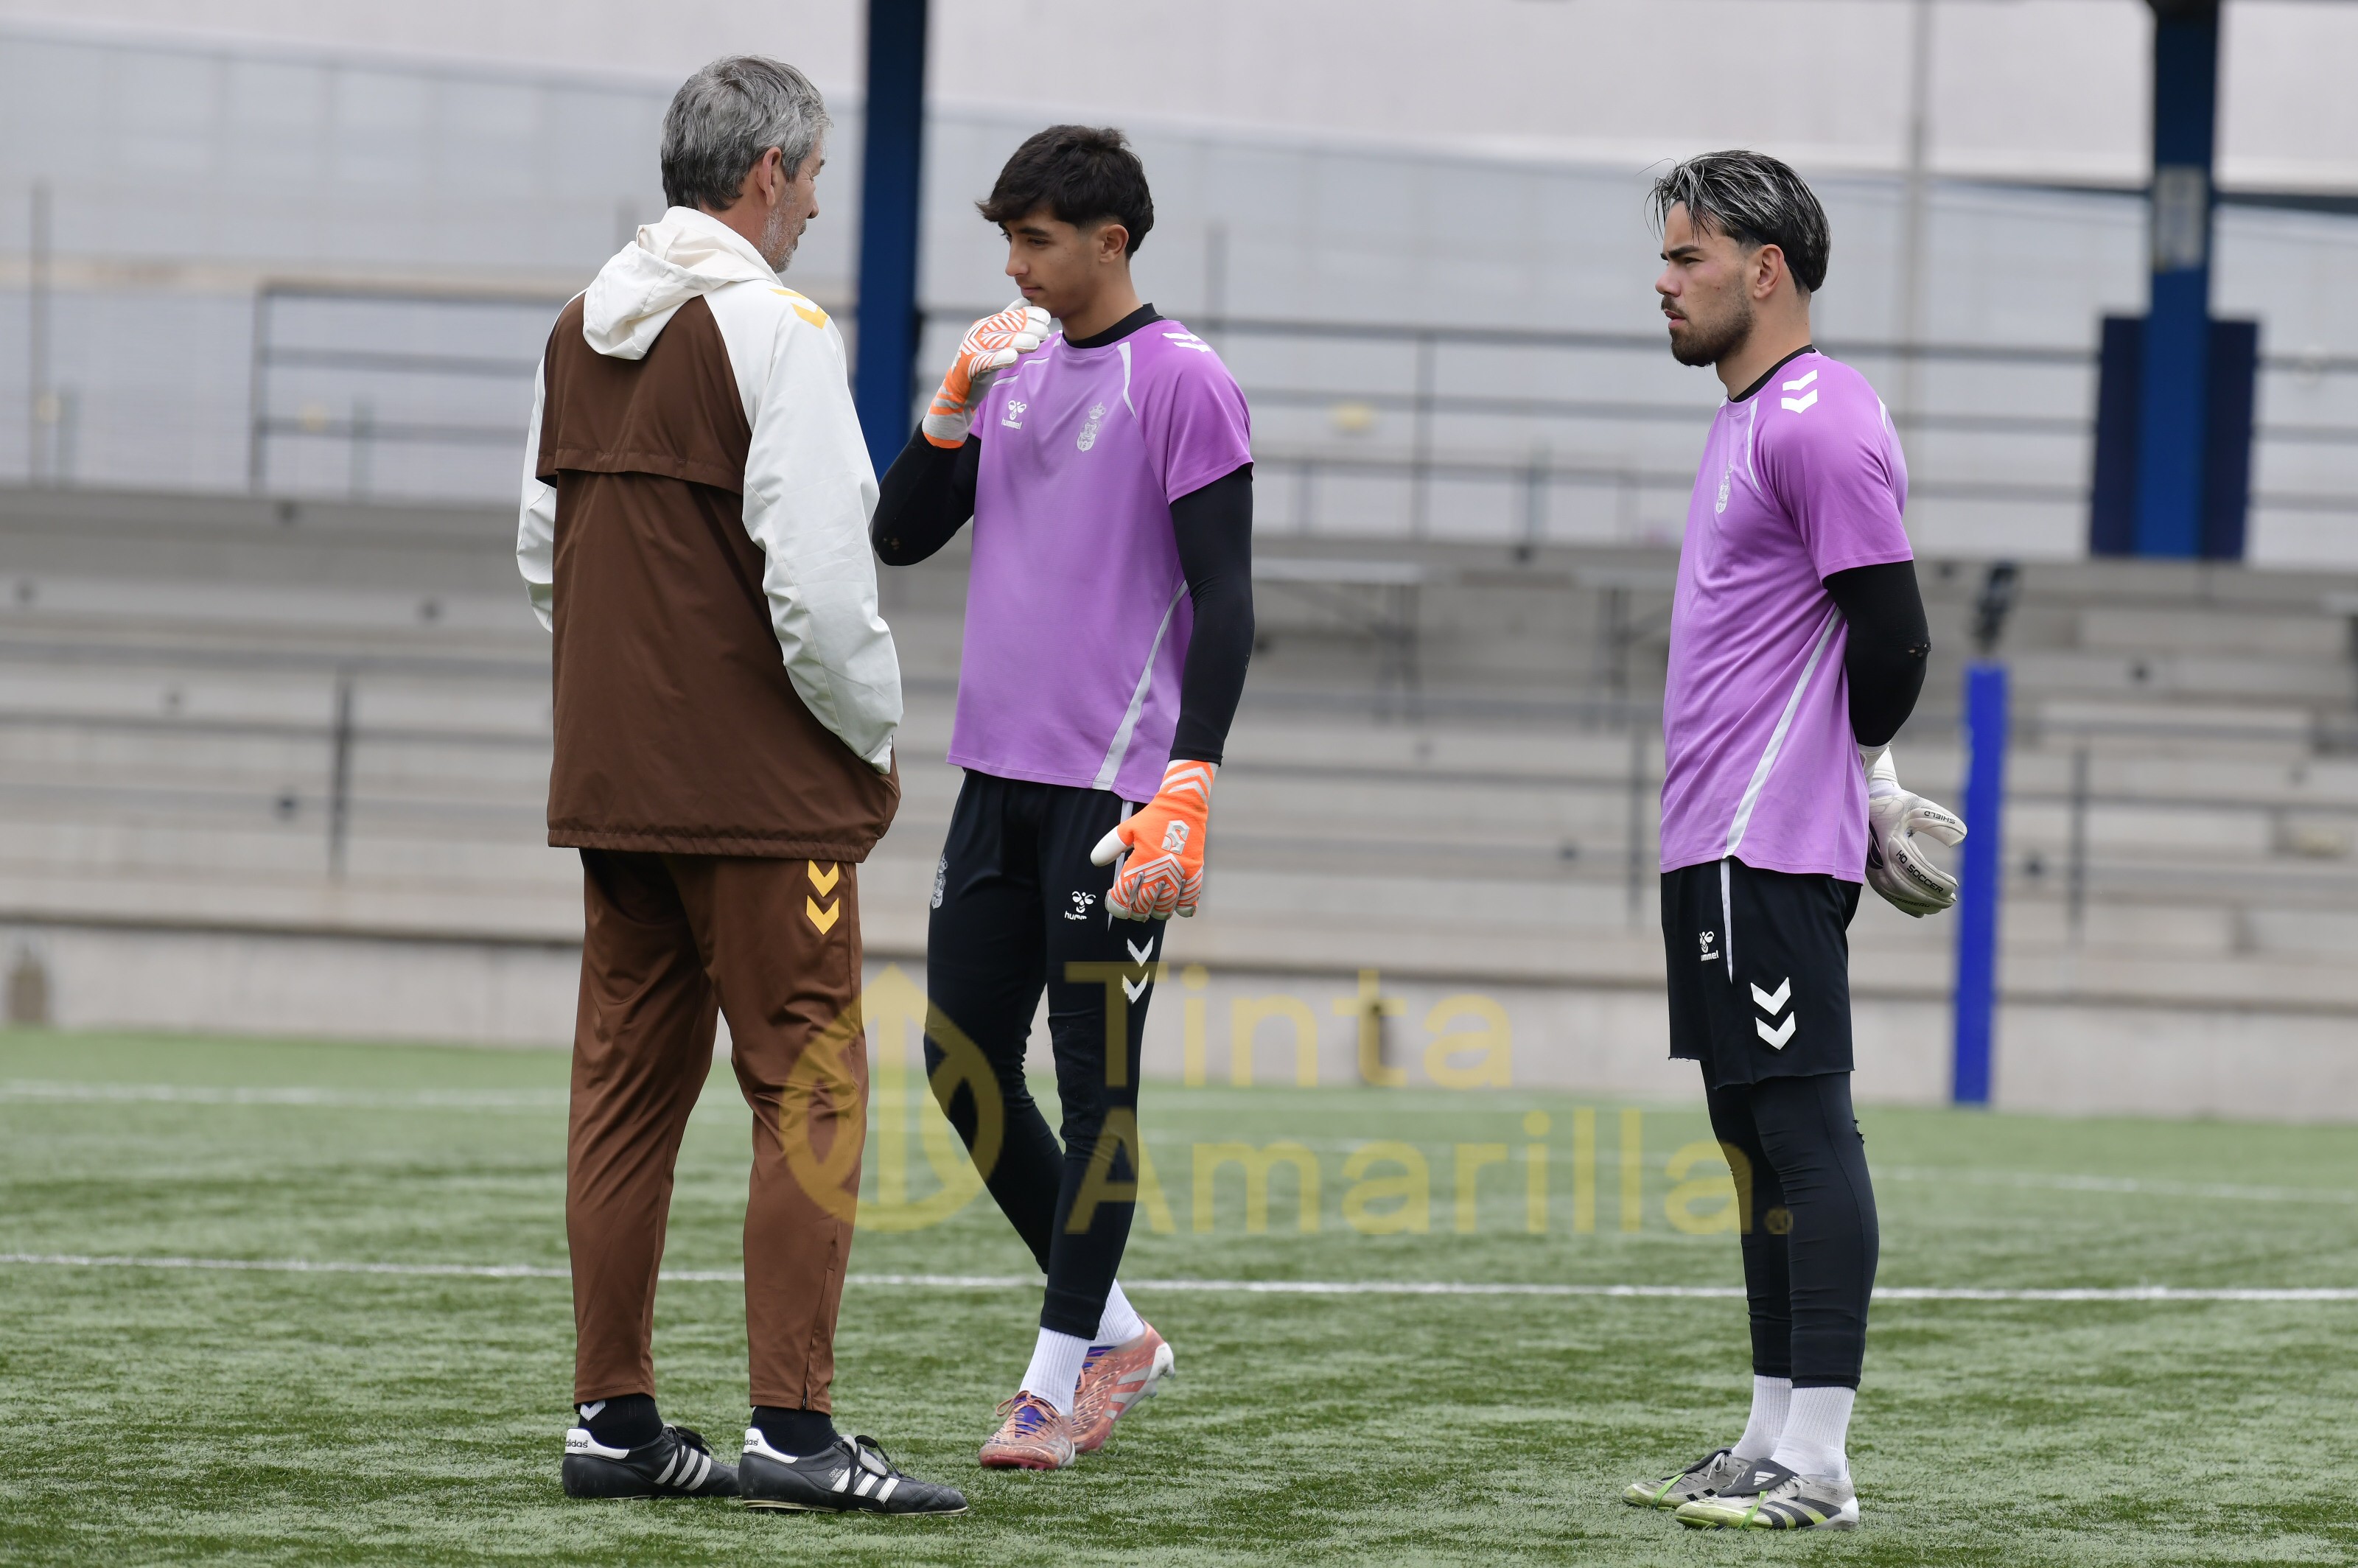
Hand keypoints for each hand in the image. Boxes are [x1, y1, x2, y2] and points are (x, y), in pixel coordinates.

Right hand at [921, 300, 1049, 447]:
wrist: (959, 390)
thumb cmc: (982, 364)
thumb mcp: (996, 341)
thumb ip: (1009, 324)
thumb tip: (1025, 302)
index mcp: (985, 326)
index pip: (1008, 316)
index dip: (1027, 315)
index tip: (1046, 317)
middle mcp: (976, 334)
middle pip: (1003, 327)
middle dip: (1026, 327)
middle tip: (1045, 331)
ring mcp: (971, 349)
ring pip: (996, 342)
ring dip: (1017, 341)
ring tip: (1035, 343)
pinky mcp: (969, 367)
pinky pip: (985, 362)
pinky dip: (999, 358)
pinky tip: (1013, 357)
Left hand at [1090, 761, 1216, 919]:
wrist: (1184, 804)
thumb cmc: (1153, 818)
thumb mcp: (1128, 828)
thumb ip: (1110, 846)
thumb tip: (1095, 861)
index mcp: (1142, 858)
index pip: (1125, 891)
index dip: (1117, 903)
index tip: (1115, 905)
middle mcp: (1161, 868)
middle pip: (1146, 902)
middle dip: (1137, 911)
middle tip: (1134, 911)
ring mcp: (1180, 871)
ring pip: (1167, 904)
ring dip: (1158, 912)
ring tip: (1153, 911)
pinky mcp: (1195, 870)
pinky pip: (1191, 896)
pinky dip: (1185, 907)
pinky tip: (1178, 911)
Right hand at [1861, 745, 1966, 916]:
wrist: (1867, 804)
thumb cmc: (1895, 805)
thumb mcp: (1918, 806)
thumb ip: (1940, 820)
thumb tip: (1959, 840)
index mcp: (1892, 842)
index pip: (1916, 869)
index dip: (1935, 881)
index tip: (1954, 886)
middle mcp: (1879, 859)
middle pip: (1906, 886)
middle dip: (1930, 896)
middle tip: (1951, 901)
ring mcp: (1872, 867)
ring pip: (1895, 894)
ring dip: (1918, 903)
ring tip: (1938, 907)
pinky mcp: (1871, 872)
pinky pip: (1887, 894)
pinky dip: (1904, 905)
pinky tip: (1920, 912)